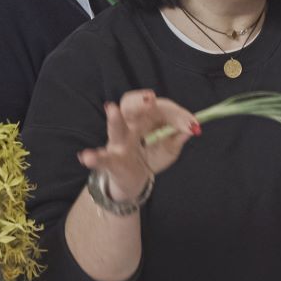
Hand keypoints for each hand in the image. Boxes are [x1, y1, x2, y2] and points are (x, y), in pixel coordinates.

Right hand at [77, 90, 200, 201]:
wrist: (134, 181)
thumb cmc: (151, 156)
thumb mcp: (170, 148)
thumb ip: (178, 138)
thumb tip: (193, 129)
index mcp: (146, 118)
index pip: (161, 108)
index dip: (177, 115)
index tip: (193, 125)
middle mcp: (130, 126)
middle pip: (131, 106)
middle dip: (139, 102)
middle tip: (150, 100)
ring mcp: (119, 142)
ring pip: (116, 129)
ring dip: (115, 120)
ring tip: (111, 109)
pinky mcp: (112, 160)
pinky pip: (103, 159)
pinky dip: (95, 158)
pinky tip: (87, 157)